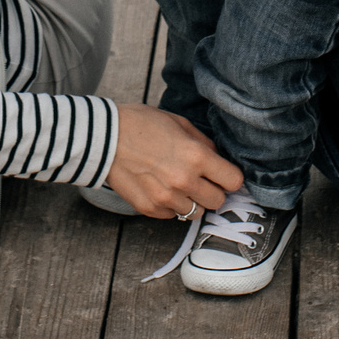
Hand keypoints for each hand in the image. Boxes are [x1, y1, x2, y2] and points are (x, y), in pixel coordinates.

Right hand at [104, 103, 242, 218]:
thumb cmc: (141, 124)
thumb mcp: (179, 123)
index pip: (234, 181)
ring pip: (196, 213)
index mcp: (196, 156)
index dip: (230, 177)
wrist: (104, 138)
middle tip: (201, 180)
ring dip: (192, 200)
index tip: (223, 174)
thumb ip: (203, 142)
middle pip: (218, 201)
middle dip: (213, 190)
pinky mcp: (150, 209)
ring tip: (177, 184)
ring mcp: (166, 198)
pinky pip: (172, 215)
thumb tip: (217, 158)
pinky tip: (160, 188)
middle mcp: (184, 181)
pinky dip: (171, 206)